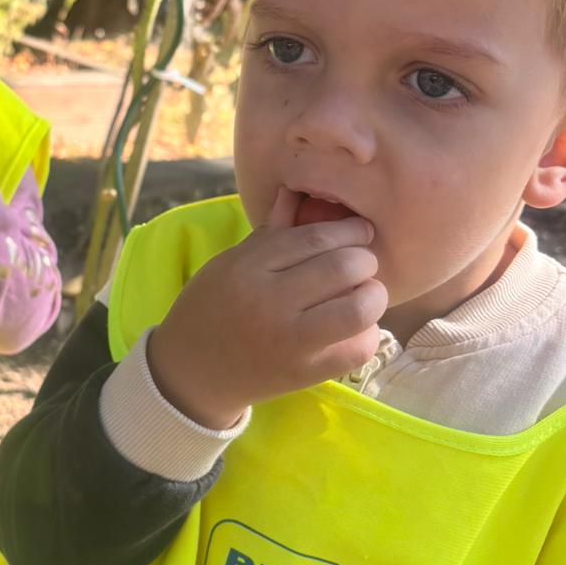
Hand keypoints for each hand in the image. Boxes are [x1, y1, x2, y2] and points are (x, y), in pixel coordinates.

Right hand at [146, 187, 385, 427]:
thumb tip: (297, 191)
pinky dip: (367, 333)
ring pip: (359, 309)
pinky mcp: (304, 373)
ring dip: (373, 295)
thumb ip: (270, 231)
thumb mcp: (230, 263)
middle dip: (365, 259)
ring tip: (365, 293)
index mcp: (248, 268)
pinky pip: (358, 348)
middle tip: (363, 263)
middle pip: (344, 267)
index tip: (360, 230)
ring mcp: (289, 341)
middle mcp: (269, 302)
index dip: (348, 229)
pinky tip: (355, 327)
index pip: (315, 237)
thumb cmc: (212, 308)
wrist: (193, 371)